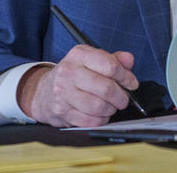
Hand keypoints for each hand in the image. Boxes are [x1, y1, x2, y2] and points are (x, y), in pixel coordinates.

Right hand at [17, 45, 137, 126]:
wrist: (44, 92)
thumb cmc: (75, 75)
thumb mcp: (92, 60)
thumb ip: (114, 59)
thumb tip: (129, 59)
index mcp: (79, 54)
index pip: (110, 66)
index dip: (126, 77)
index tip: (132, 83)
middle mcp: (69, 71)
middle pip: (106, 88)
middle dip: (121, 97)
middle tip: (123, 99)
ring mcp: (63, 93)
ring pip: (99, 106)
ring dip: (111, 109)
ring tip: (111, 106)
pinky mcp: (62, 111)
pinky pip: (90, 121)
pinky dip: (101, 120)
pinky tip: (100, 115)